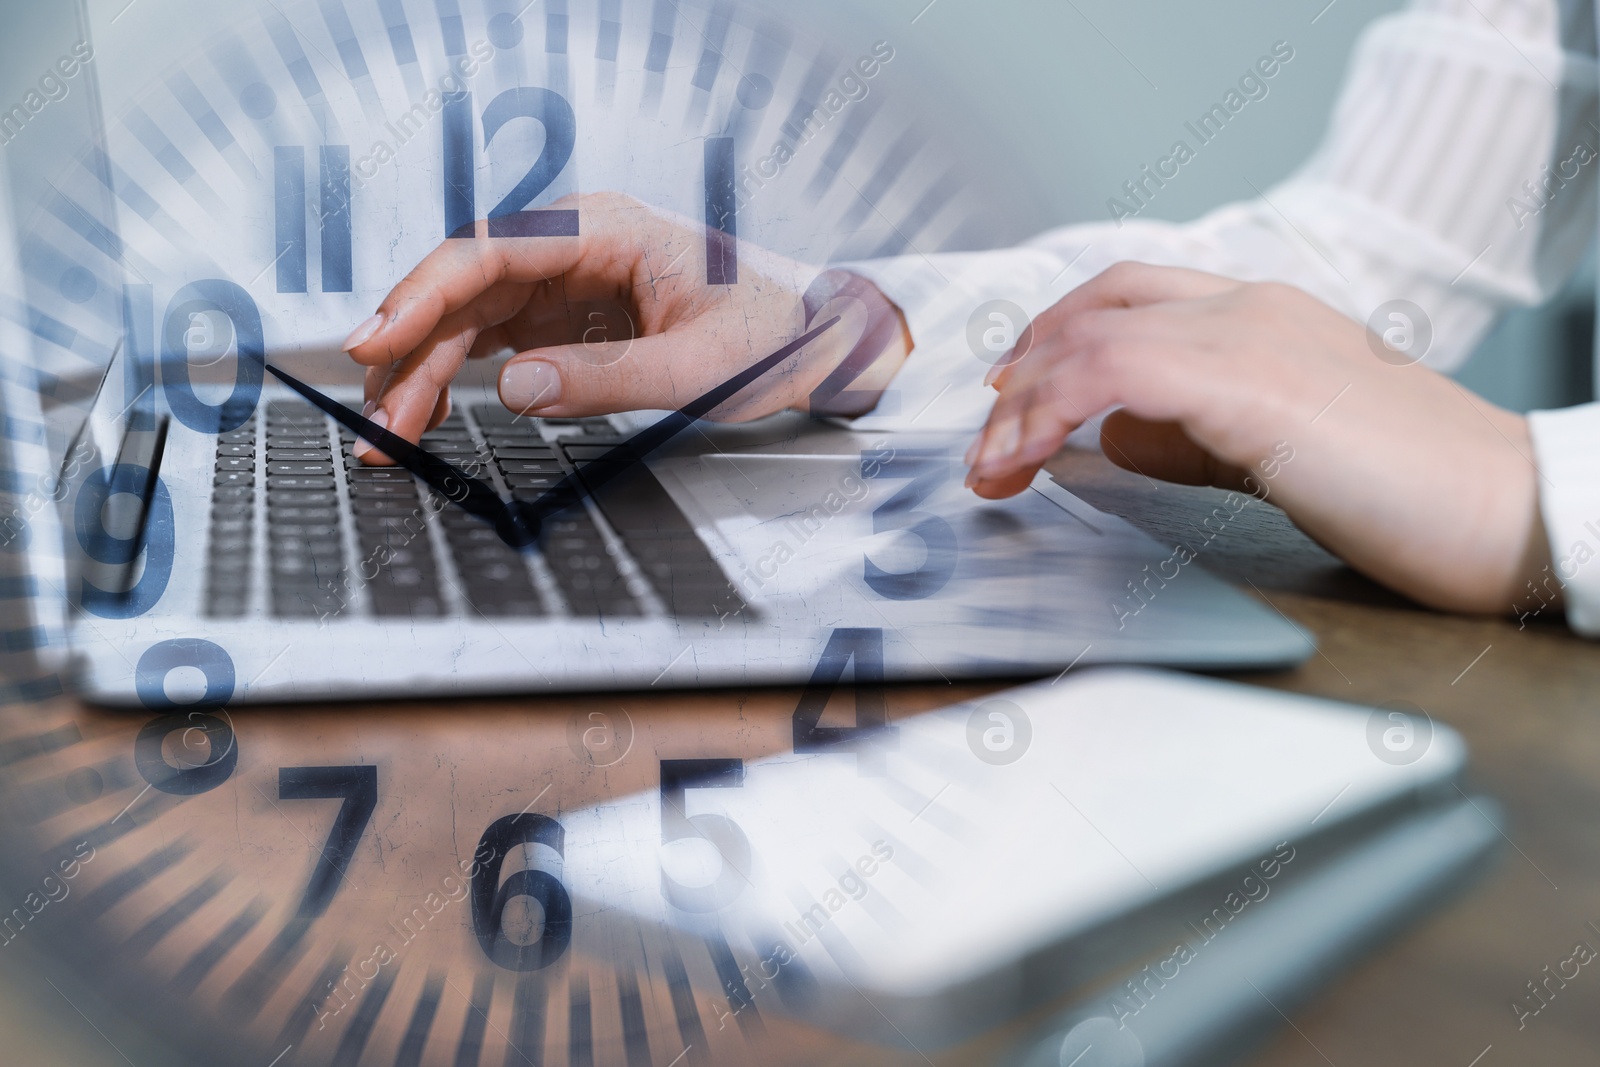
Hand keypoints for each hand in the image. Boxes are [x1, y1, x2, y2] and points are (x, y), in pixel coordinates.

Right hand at [341, 192, 908, 460]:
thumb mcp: (698, 368)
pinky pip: (498, 336)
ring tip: (392, 430)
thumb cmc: (775, 332)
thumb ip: (607, 380)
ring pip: (472, 315)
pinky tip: (431, 407)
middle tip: (379, 421)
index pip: (489, 252)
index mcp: (606, 229)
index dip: (421, 295)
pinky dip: (459, 373)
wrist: (819, 337)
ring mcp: (570, 276)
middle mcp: (577, 244)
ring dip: (426, 369)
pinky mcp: (572, 311)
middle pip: (467, 289)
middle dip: (412, 352)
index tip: (376, 340)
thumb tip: (518, 390)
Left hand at [965, 262, 1551, 614]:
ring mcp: (1250, 337)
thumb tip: (1115, 435)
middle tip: (985, 439)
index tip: (1009, 395)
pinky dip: (1053, 412)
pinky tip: (1030, 456)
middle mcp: (1249, 309)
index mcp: (1262, 315)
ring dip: (1022, 404)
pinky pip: (1116, 375)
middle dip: (1022, 370)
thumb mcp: (1275, 452)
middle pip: (1097, 306)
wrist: (1511, 508)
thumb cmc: (1410, 491)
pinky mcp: (1252, 385)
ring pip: (1093, 337)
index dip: (1055, 337)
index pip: (1128, 296)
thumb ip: (1191, 437)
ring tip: (991, 467)